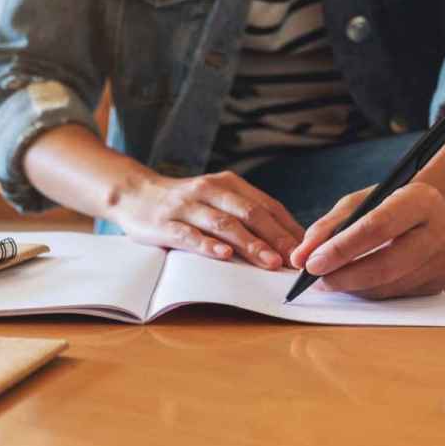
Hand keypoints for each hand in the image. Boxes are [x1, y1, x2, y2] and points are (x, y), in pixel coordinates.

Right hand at [108, 170, 304, 268]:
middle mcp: (210, 190)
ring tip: (269, 262)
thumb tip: (287, 240)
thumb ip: (245, 214)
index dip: (289, 227)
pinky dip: (208, 245)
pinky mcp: (165, 223)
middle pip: (249, 213)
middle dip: (275, 237)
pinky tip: (224, 255)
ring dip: (249, 243)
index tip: (309, 249)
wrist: (135, 194)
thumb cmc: (184, 203)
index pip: (266, 205)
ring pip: (224, 224)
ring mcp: (187, 206)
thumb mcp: (217, 199)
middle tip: (296, 259)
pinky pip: (189, 235)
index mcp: (228, 184)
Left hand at [290, 183, 444, 298]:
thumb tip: (300, 257)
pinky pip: (396, 294)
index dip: (341, 249)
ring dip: (353, 288)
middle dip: (344, 277)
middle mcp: (441, 231)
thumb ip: (327, 227)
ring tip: (328, 282)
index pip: (377, 227)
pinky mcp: (440, 282)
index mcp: (420, 200)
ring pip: (389, 285)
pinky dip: (369, 292)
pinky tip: (352, 284)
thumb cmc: (389, 203)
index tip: (311, 264)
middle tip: (316, 281)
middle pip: (386, 264)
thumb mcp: (358, 202)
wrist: (434, 211)